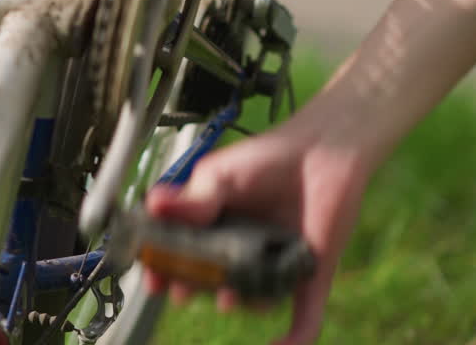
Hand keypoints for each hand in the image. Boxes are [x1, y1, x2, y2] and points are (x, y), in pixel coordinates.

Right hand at [144, 100, 375, 344]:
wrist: (323, 150)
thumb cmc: (268, 158)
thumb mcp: (220, 176)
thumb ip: (191, 199)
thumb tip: (152, 205)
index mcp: (213, 230)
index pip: (182, 259)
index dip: (165, 272)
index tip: (153, 278)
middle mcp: (241, 252)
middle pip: (212, 286)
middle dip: (195, 292)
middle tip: (184, 291)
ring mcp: (274, 266)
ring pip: (252, 301)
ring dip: (238, 304)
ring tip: (229, 295)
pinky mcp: (308, 276)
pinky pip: (304, 319)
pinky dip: (294, 341)